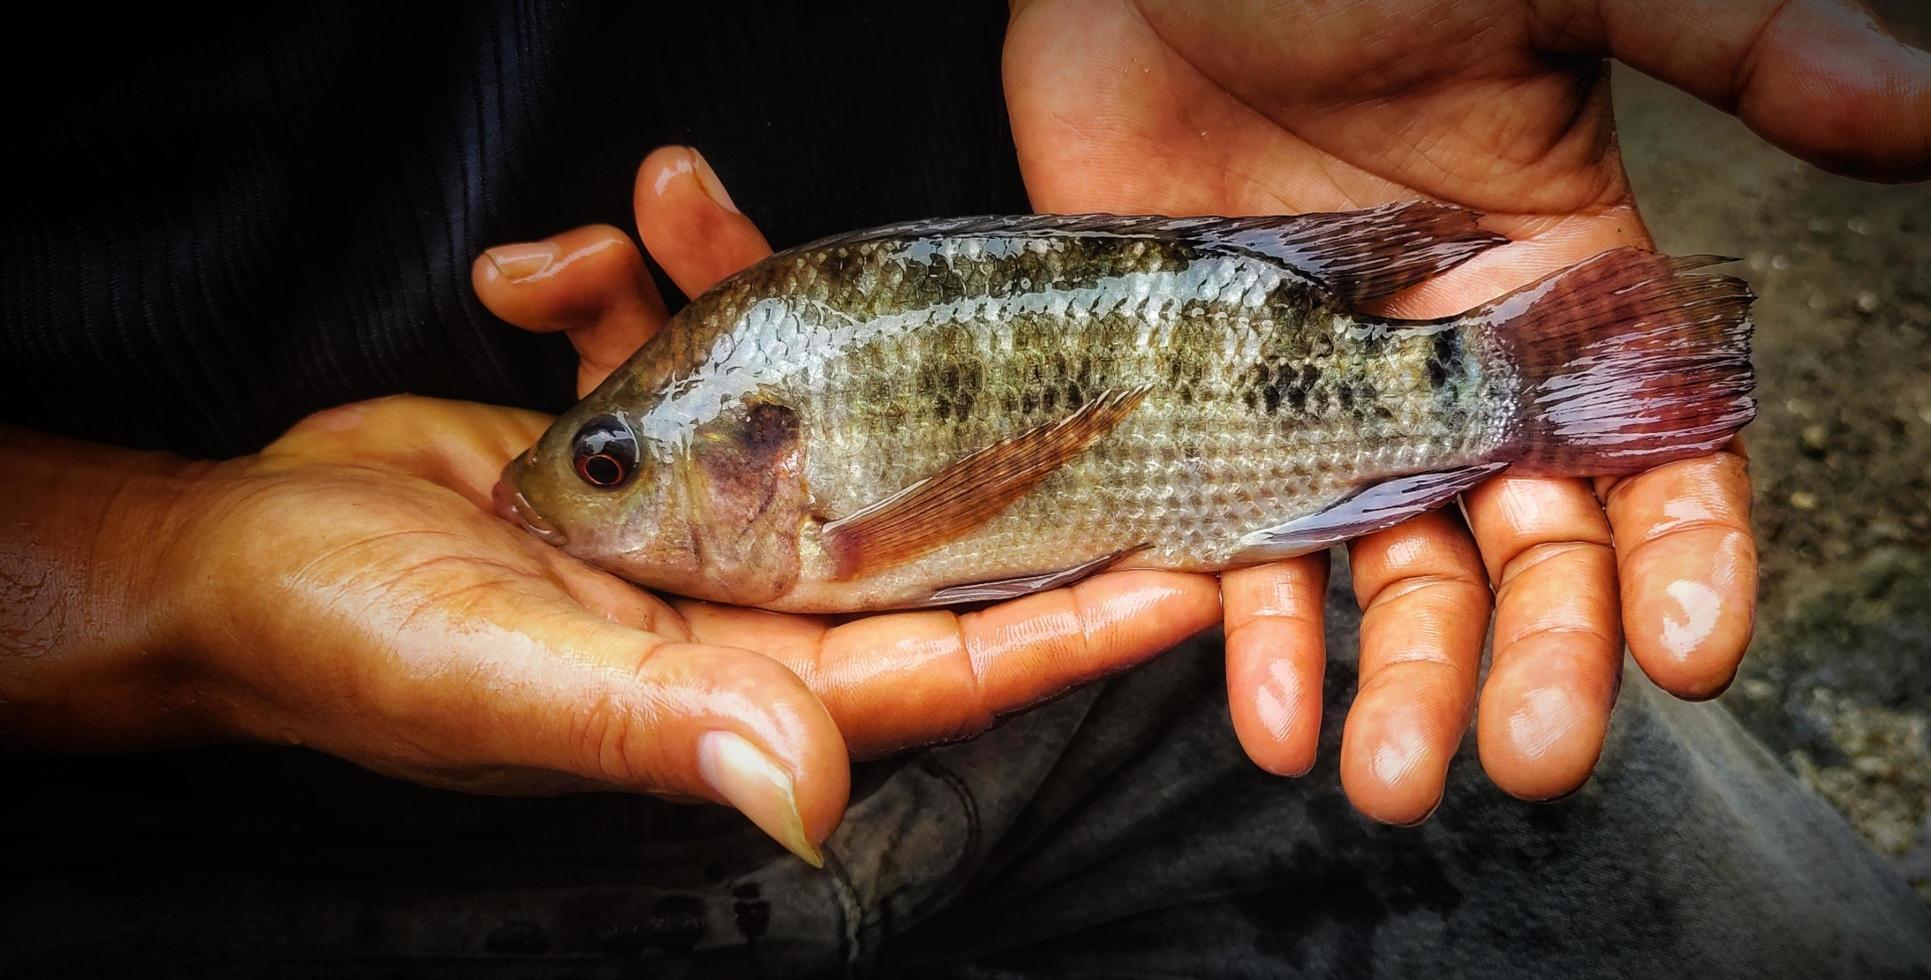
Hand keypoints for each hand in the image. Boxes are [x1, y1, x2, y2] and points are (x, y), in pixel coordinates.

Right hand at [1, 153, 1218, 863]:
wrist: (220, 565)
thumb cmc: (347, 645)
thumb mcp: (501, 677)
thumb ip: (662, 720)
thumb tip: (808, 785)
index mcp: (738, 677)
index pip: (947, 661)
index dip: (1072, 623)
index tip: (1188, 573)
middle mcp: (734, 596)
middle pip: (903, 512)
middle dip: (968, 414)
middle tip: (1061, 329)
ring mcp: (684, 511)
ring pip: (778, 386)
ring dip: (733, 280)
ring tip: (667, 198)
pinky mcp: (623, 437)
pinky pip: (663, 338)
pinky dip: (609, 283)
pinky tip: (544, 261)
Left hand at [1004, 0, 1930, 818]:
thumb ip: (1759, 51)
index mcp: (1570, 285)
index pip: (1663, 455)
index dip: (1690, 558)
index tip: (1692, 654)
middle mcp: (1453, 367)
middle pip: (1523, 551)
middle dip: (1537, 660)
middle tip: (1527, 757)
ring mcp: (1321, 399)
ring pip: (1383, 572)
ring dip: (1393, 683)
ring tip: (1381, 781)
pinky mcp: (1200, 407)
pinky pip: (1229, 542)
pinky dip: (1237, 628)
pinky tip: (1256, 702)